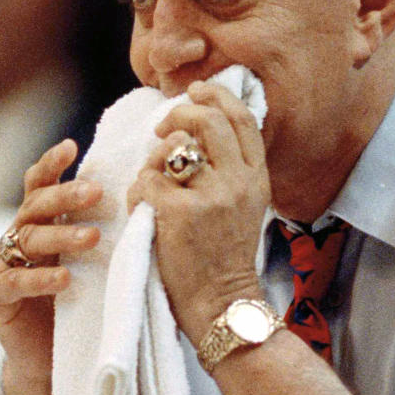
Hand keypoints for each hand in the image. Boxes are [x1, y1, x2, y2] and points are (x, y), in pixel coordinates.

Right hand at [0, 139, 102, 379]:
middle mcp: (15, 240)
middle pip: (34, 206)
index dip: (52, 165)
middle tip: (96, 192)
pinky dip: (40, 279)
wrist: (53, 364)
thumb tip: (151, 205)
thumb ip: (107, 239)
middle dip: (65, 196)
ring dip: (61, 235)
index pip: (40, 187)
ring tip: (93, 237)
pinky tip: (64, 279)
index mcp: (39, 226)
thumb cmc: (82, 310)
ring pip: (27, 239)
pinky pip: (13, 282)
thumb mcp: (97, 269)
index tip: (73, 147)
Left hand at [127, 80, 270, 344]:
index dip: (216, 96)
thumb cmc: (226, 258)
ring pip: (172, 149)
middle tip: (164, 128)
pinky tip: (143, 211)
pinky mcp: (179, 213)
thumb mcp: (246, 207)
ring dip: (154, 160)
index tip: (197, 91)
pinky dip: (137, 192)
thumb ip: (233, 170)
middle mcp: (238, 181)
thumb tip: (201, 129)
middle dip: (180, 113)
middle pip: (207, 120)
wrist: (222, 304)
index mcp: (257, 178)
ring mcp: (209, 196)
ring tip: (153, 182)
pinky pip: (146, 181)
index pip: (242, 118)